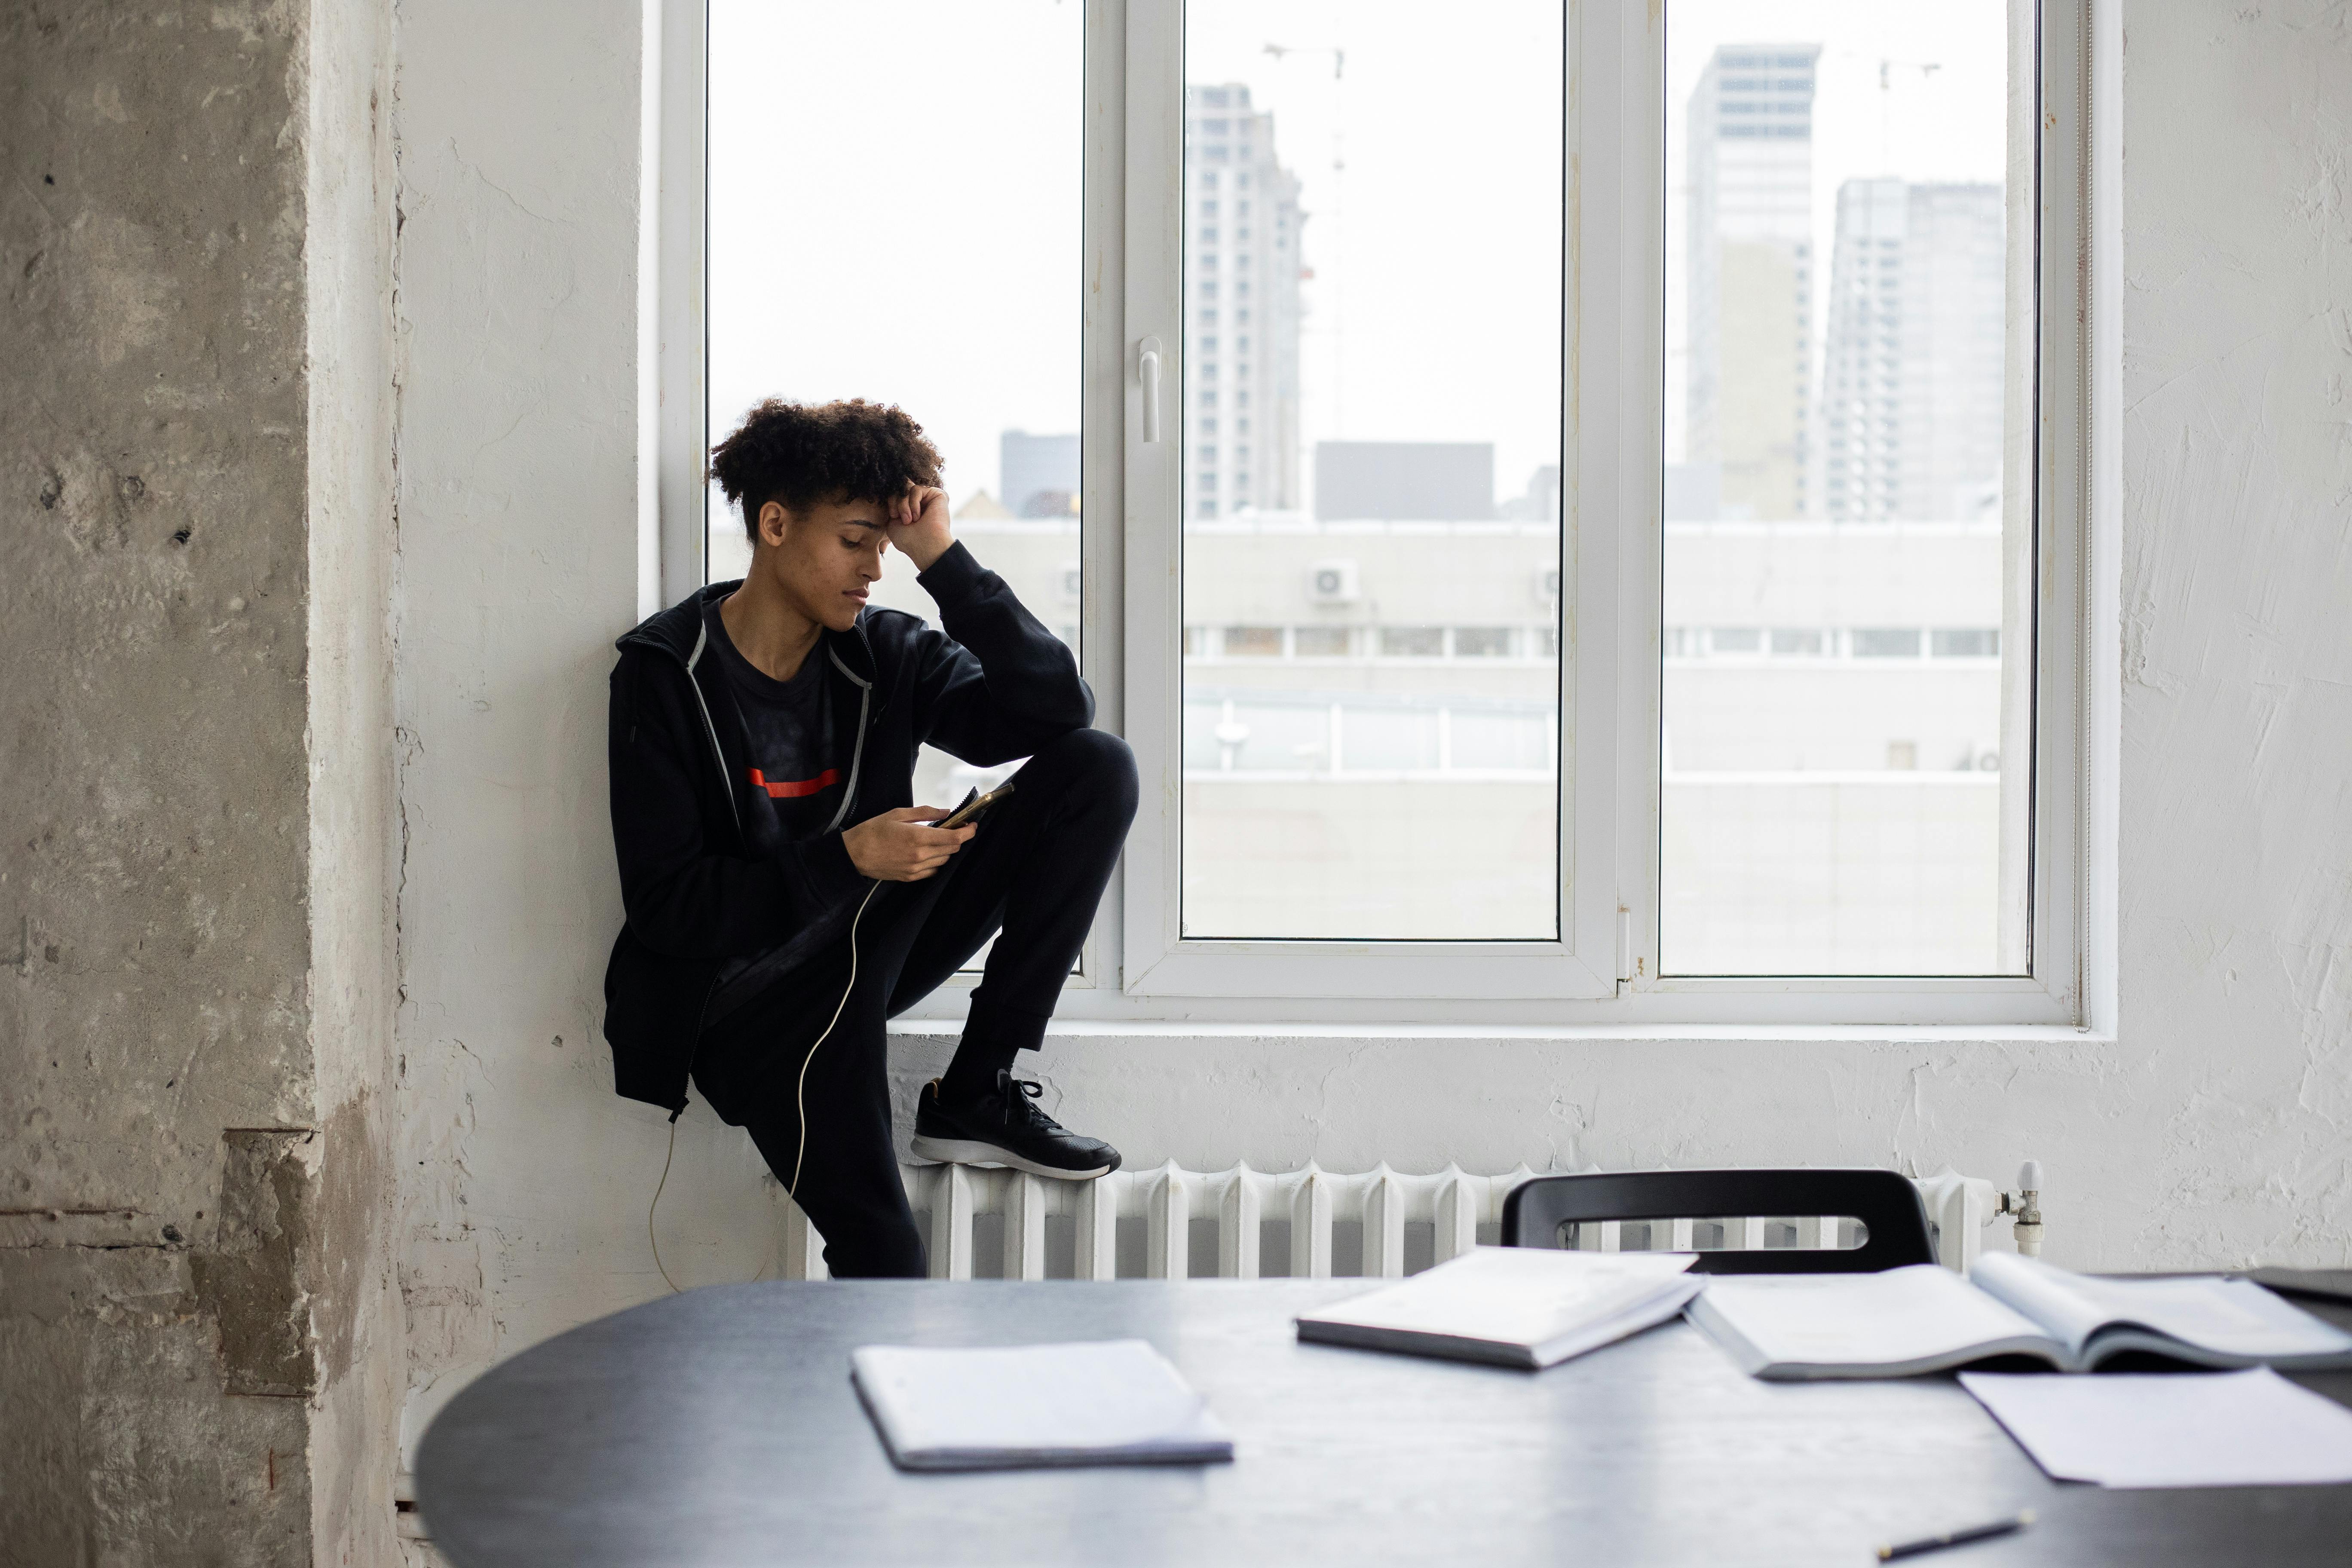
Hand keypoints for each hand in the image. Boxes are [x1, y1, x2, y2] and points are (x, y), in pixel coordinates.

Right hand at [842, 806, 973, 881]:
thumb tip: (947, 812)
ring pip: (944, 860)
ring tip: (937, 839)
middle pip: (952, 849)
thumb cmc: (873, 831)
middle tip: (954, 828)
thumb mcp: (898, 814)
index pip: (954, 838)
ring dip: (946, 849)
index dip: (968, 832)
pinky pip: (933, 870)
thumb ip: (926, 812)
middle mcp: (920, 856)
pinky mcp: (910, 877)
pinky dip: (936, 861)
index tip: (971, 825)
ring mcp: (916, 869)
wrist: (854, 854)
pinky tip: (927, 852)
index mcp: (918, 837)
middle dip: (957, 838)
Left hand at [889, 484, 954, 572]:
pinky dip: (913, 502)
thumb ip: (894, 507)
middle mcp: (920, 503)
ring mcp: (929, 498)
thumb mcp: (893, 523)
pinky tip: (918, 516)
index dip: (891, 502)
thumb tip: (894, 494)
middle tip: (899, 517)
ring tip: (910, 520)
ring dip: (904, 505)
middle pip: (901, 489)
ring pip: (908, 488)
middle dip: (897, 503)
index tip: (893, 516)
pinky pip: (917, 489)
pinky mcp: (937, 495)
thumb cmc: (909, 540)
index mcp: (910, 509)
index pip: (895, 494)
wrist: (925, 546)